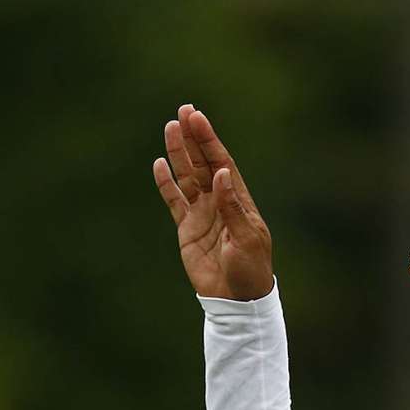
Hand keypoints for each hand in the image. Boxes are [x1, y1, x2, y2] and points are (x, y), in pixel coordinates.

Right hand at [153, 104, 273, 300]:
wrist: (237, 297)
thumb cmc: (250, 268)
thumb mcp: (246, 237)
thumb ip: (231, 206)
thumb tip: (220, 174)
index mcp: (239, 200)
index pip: (222, 162)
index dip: (210, 140)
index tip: (198, 118)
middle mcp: (219, 201)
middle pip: (202, 163)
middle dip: (194, 138)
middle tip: (184, 112)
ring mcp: (202, 214)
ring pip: (187, 177)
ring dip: (179, 154)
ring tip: (170, 128)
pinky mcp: (187, 229)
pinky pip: (174, 201)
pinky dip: (166, 184)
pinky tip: (159, 164)